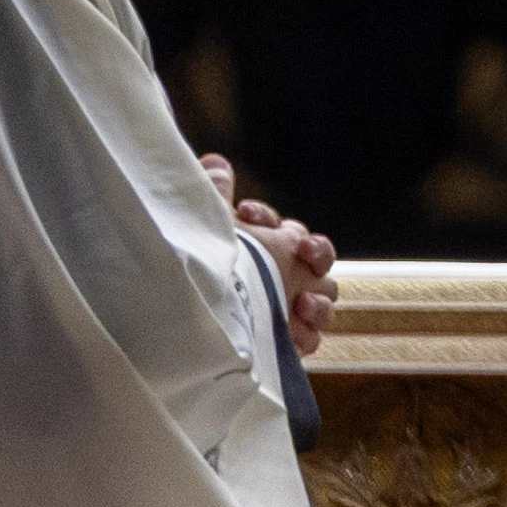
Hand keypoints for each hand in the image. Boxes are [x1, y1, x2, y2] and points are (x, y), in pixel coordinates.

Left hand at [203, 156, 339, 357]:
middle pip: (321, 263)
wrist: (181, 327)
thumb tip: (215, 162)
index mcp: (269, 250)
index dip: (275, 223)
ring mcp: (288, 312)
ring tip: (301, 304)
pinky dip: (306, 335)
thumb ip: (214, 194)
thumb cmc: (196, 271)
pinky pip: (312, 340)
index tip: (247, 215)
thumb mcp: (205, 229)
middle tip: (300, 250)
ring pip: (325, 299)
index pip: (291, 229)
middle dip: (316, 253)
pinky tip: (291, 332)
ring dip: (319, 300)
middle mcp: (284, 279)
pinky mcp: (283, 345)